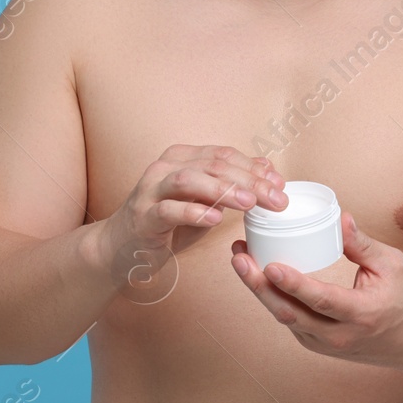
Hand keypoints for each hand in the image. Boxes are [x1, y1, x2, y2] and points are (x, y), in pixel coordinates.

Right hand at [98, 144, 286, 289]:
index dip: (254, 168)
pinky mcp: (143, 215)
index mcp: (182, 157)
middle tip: (275, 199)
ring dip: (222, 190)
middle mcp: (165, 167)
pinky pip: (168, 210)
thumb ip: (231, 184)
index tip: (280, 185)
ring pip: (189, 180)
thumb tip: (268, 169)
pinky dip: (193, 212)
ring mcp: (151, 190)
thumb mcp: (203, 201)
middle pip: (213, 165)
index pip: (224, 155)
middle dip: (248, 181)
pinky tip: (215, 219)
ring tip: (248, 203)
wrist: (122, 247)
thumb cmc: (167, 222)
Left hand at [230, 209, 402, 367]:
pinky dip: (269, 297)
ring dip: (258, 290)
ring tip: (240, 260)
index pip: (322, 300)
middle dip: (259, 286)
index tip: (270, 265)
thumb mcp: (391, 265)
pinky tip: (255, 274)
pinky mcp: (313, 343)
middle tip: (239, 258)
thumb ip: (363, 244)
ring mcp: (323, 343)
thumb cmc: (400, 297)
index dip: (294, 284)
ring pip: (283, 318)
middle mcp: (338, 334)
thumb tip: (341, 217)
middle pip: (290, 313)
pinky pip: (287, 320)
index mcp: (362, 313)